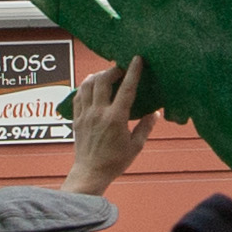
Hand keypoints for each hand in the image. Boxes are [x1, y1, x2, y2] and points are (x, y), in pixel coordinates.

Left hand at [63, 57, 153, 198]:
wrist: (90, 173)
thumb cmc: (115, 162)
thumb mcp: (136, 146)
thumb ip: (145, 127)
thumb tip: (155, 112)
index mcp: (116, 119)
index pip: (126, 89)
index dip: (133, 71)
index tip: (137, 58)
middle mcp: (99, 113)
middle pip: (102, 81)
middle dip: (112, 69)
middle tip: (120, 68)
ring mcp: (85, 115)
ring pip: (87, 85)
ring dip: (97, 76)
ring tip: (105, 74)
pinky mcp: (77, 119)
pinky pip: (78, 96)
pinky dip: (84, 86)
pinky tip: (90, 85)